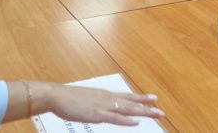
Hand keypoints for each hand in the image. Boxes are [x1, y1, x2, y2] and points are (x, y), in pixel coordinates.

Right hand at [39, 83, 163, 125]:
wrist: (56, 95)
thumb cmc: (68, 97)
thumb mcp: (85, 98)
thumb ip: (95, 102)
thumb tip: (99, 107)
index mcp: (105, 94)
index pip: (126, 96)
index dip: (140, 98)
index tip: (152, 98)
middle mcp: (107, 98)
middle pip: (131, 103)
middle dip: (147, 107)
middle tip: (161, 110)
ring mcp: (103, 106)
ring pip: (128, 110)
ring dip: (143, 112)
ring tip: (156, 114)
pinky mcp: (97, 114)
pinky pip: (115, 118)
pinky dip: (126, 121)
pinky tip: (136, 123)